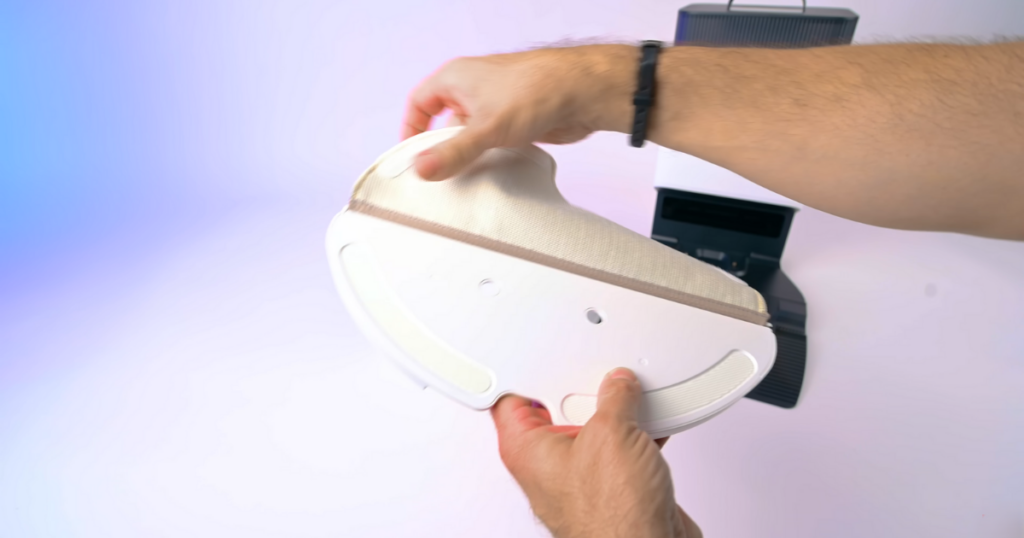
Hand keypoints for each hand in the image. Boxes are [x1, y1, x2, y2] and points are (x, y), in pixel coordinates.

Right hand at [402, 45, 635, 179]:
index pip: (419, 103)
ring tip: (464, 177)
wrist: (582, 92)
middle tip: (437, 174)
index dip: (411, 129)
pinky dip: (488, 156)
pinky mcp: (514, 120)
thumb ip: (453, 152)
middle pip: (444, 122)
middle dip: (441, 148)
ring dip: (468, 154)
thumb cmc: (536, 89)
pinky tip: (491, 171)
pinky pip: (491, 141)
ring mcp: (494, 104)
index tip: (411, 156)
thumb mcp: (485, 127)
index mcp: (456, 78)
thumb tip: (422, 168)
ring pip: (470, 134)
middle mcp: (472, 89)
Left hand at [490, 368, 701, 537]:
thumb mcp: (612, 432)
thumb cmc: (612, 517)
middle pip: (556, 406)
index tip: (529, 352)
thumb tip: (617, 384)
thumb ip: (614, 398)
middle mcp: (546, 464)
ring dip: (615, 412)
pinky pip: (620, 446)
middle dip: (580, 387)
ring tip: (632, 399)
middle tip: (597, 374)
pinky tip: (653, 421)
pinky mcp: (611, 485)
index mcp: (525, 448)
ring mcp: (579, 475)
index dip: (520, 373)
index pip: (509, 398)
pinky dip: (637, 433)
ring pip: (593, 427)